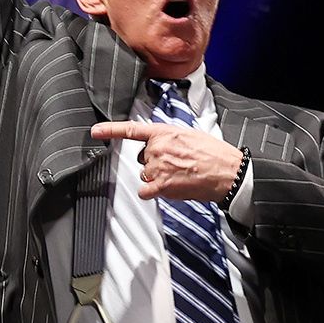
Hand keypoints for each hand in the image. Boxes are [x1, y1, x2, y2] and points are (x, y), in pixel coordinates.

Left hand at [93, 119, 243, 201]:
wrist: (228, 172)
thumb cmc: (214, 154)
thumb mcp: (190, 135)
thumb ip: (170, 138)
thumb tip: (160, 145)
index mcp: (165, 132)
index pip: (132, 130)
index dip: (111, 130)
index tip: (95, 131)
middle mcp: (158, 148)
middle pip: (142, 158)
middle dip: (155, 162)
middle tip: (177, 165)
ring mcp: (158, 167)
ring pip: (145, 174)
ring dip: (157, 178)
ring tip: (180, 176)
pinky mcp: (161, 185)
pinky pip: (145, 191)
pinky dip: (153, 192)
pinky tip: (170, 188)